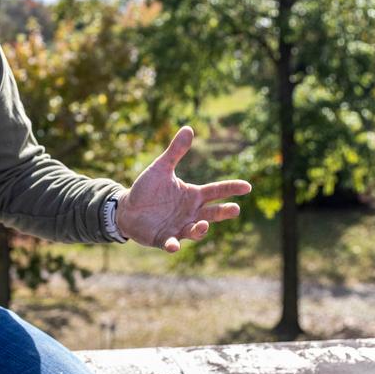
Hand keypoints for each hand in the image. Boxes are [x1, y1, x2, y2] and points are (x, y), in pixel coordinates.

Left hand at [117, 126, 251, 252]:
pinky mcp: (164, 238)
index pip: (216, 191)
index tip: (247, 186)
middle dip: (224, 212)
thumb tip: (189, 128)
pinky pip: (171, 243)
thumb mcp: (161, 168)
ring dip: (200, 230)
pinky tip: (174, 245)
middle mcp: (190, 213)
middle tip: (235, 209)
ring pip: (195, 231)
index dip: (232, 188)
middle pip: (213, 214)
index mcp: (193, 196)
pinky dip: (173, 245)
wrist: (127, 208)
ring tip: (203, 225)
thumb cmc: (147, 188)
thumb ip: (175, 151)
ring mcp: (179, 227)